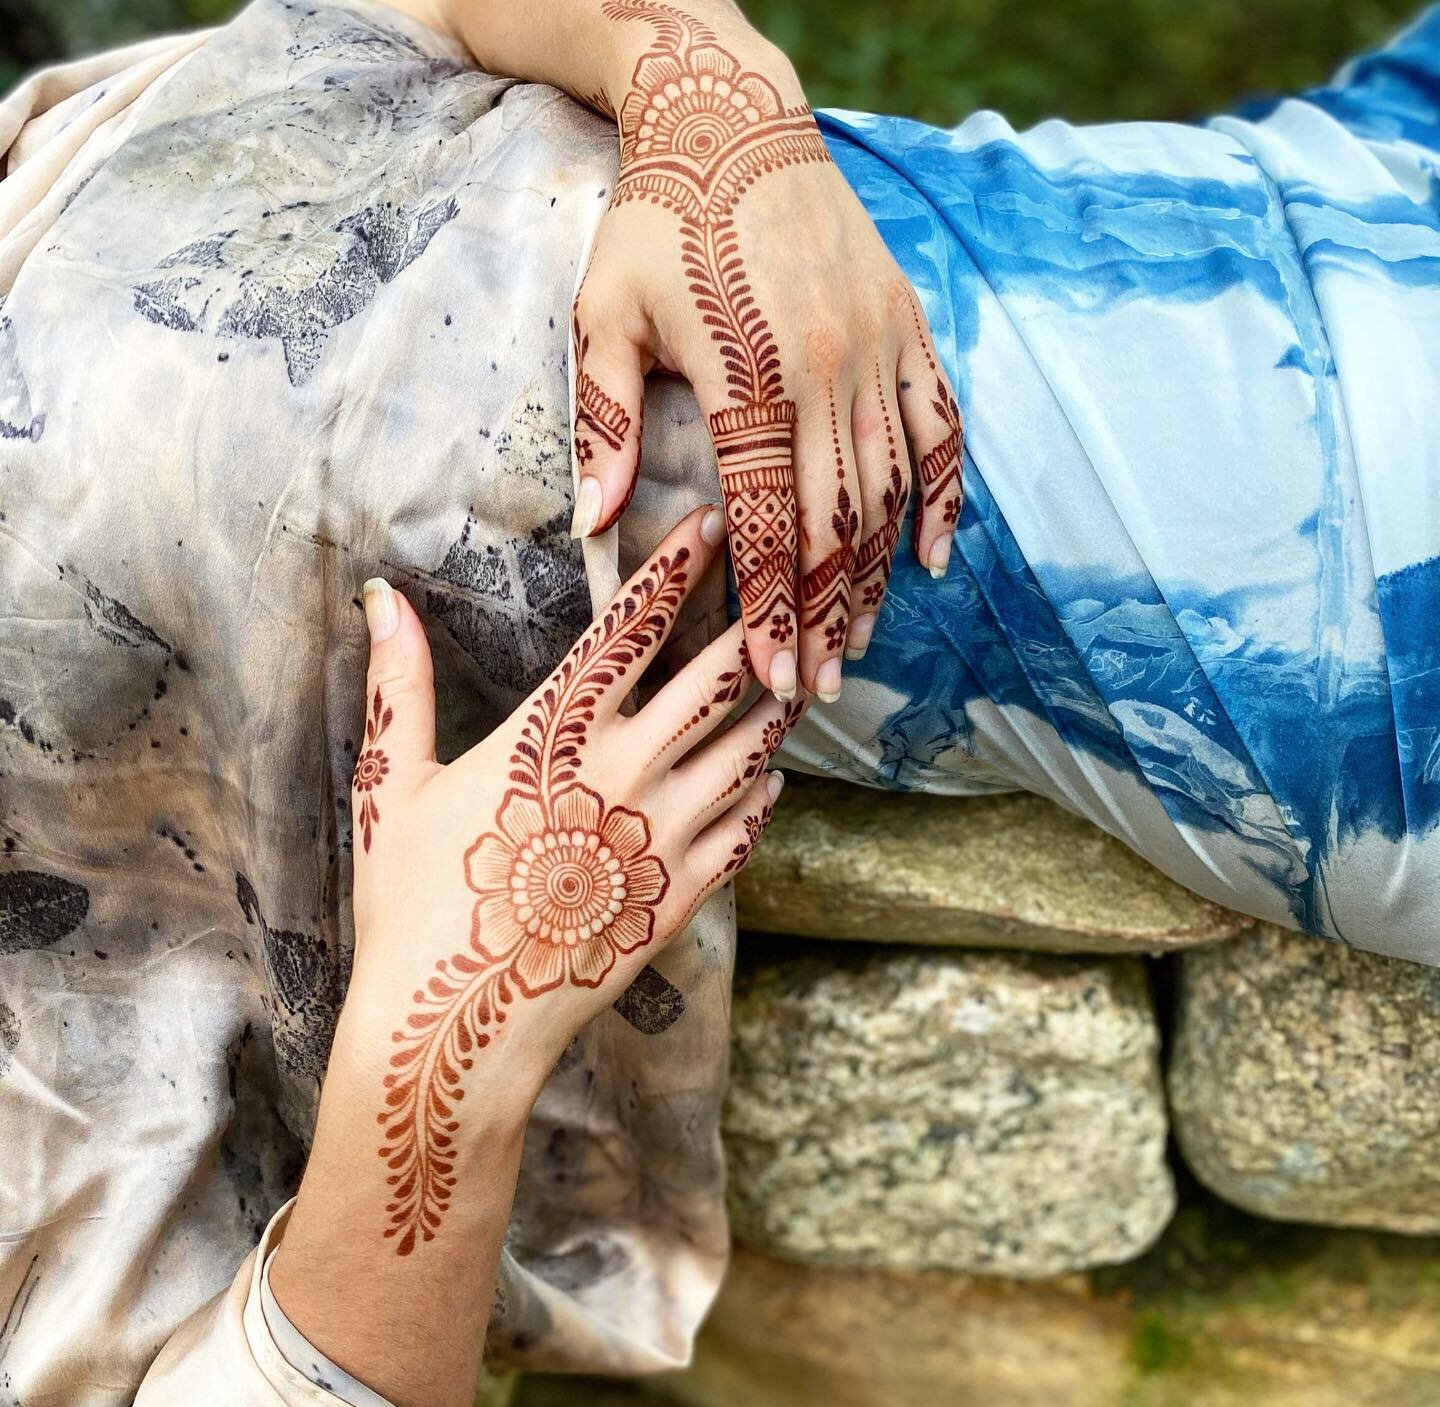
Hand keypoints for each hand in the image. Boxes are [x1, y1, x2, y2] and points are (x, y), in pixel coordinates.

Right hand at [339, 504, 795, 1256]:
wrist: (459, 1027)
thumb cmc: (414, 904)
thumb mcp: (395, 785)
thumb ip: (400, 685)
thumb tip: (381, 597)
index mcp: (554, 732)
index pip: (632, 625)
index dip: (680, 566)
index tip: (716, 524)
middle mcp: (625, 771)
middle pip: (718, 676)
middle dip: (758, 624)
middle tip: (786, 590)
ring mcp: (664, 835)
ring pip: (750, 746)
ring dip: (774, 703)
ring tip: (794, 671)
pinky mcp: (685, 895)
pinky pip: (750, 825)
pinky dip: (764, 790)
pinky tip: (769, 775)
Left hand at [569, 1, 963, 702]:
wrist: (732, 117)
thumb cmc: (656, 223)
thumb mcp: (604, 316)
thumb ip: (607, 422)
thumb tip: (594, 525)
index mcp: (748, 380)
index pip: (763, 525)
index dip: (771, 610)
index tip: (773, 677)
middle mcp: (825, 372)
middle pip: (832, 525)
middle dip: (824, 617)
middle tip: (817, 687)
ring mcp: (875, 350)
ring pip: (887, 490)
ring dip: (874, 577)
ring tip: (858, 643)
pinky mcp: (906, 328)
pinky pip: (938, 427)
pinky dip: (941, 496)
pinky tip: (932, 558)